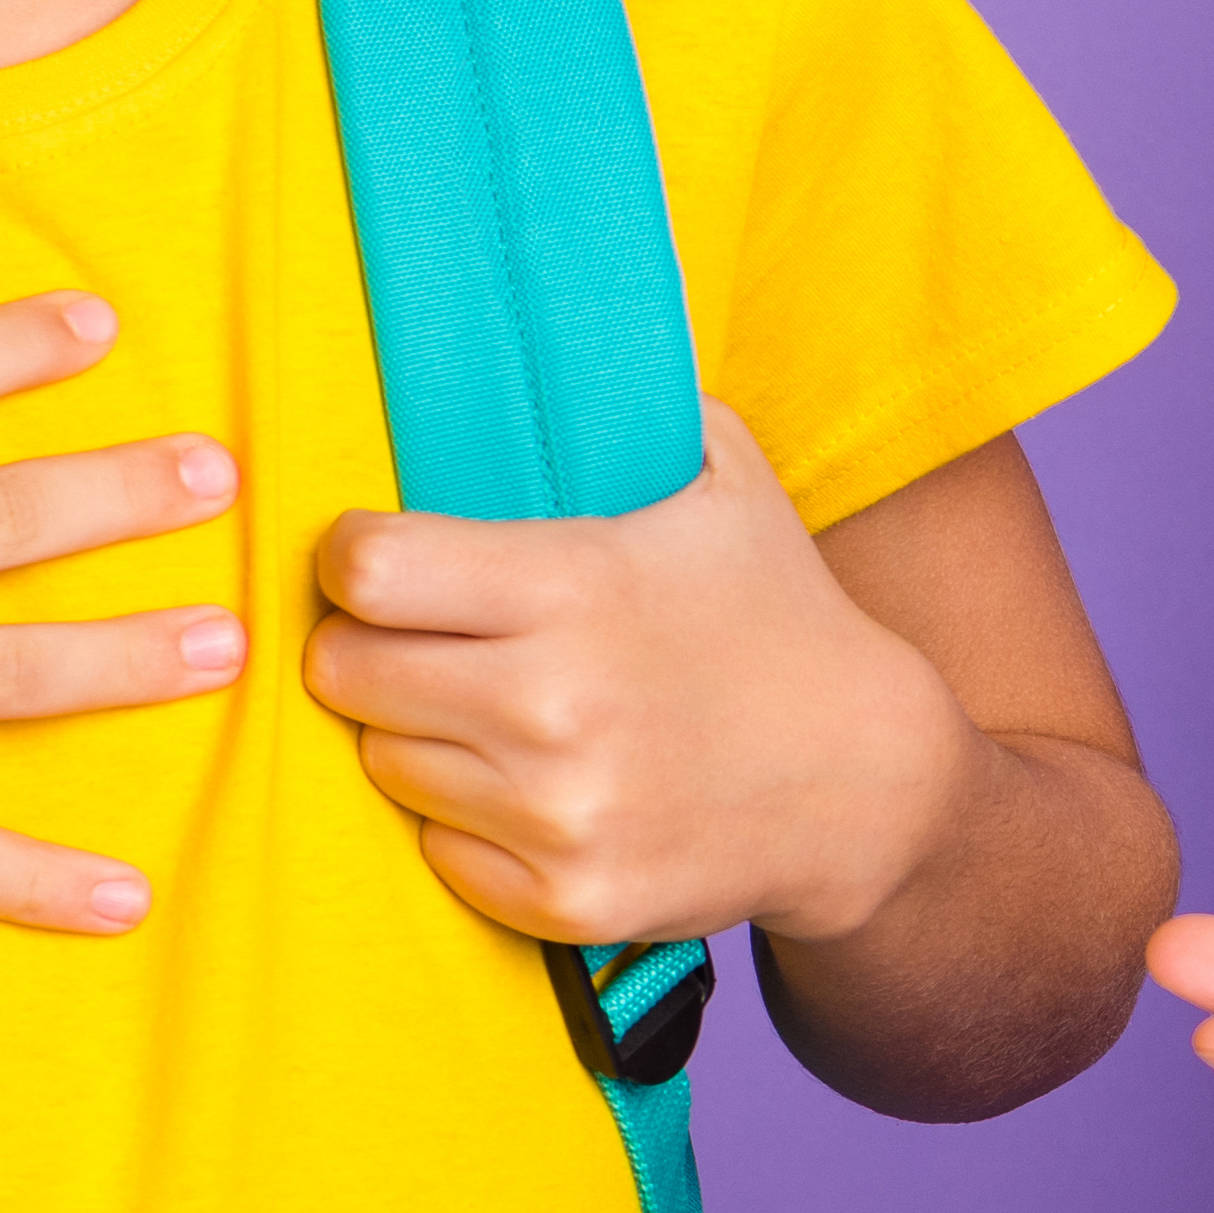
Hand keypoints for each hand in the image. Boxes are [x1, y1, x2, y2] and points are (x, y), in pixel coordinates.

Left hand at [304, 404, 975, 948]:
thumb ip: (624, 399)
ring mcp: (558, 812)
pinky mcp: (565, 900)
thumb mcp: (724, 476)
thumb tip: (539, 312)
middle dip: (367, 646)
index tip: (385, 558)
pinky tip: (530, 785)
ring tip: (489, 710)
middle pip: (344, 671)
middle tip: (422, 639)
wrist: (868, 785)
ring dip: (416, 733)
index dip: (356, 556)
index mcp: (575, 586)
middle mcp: (553, 704)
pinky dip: (465, 821)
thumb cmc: (779, 616)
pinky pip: (438, 848)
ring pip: (382, 763)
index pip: (365, 569)